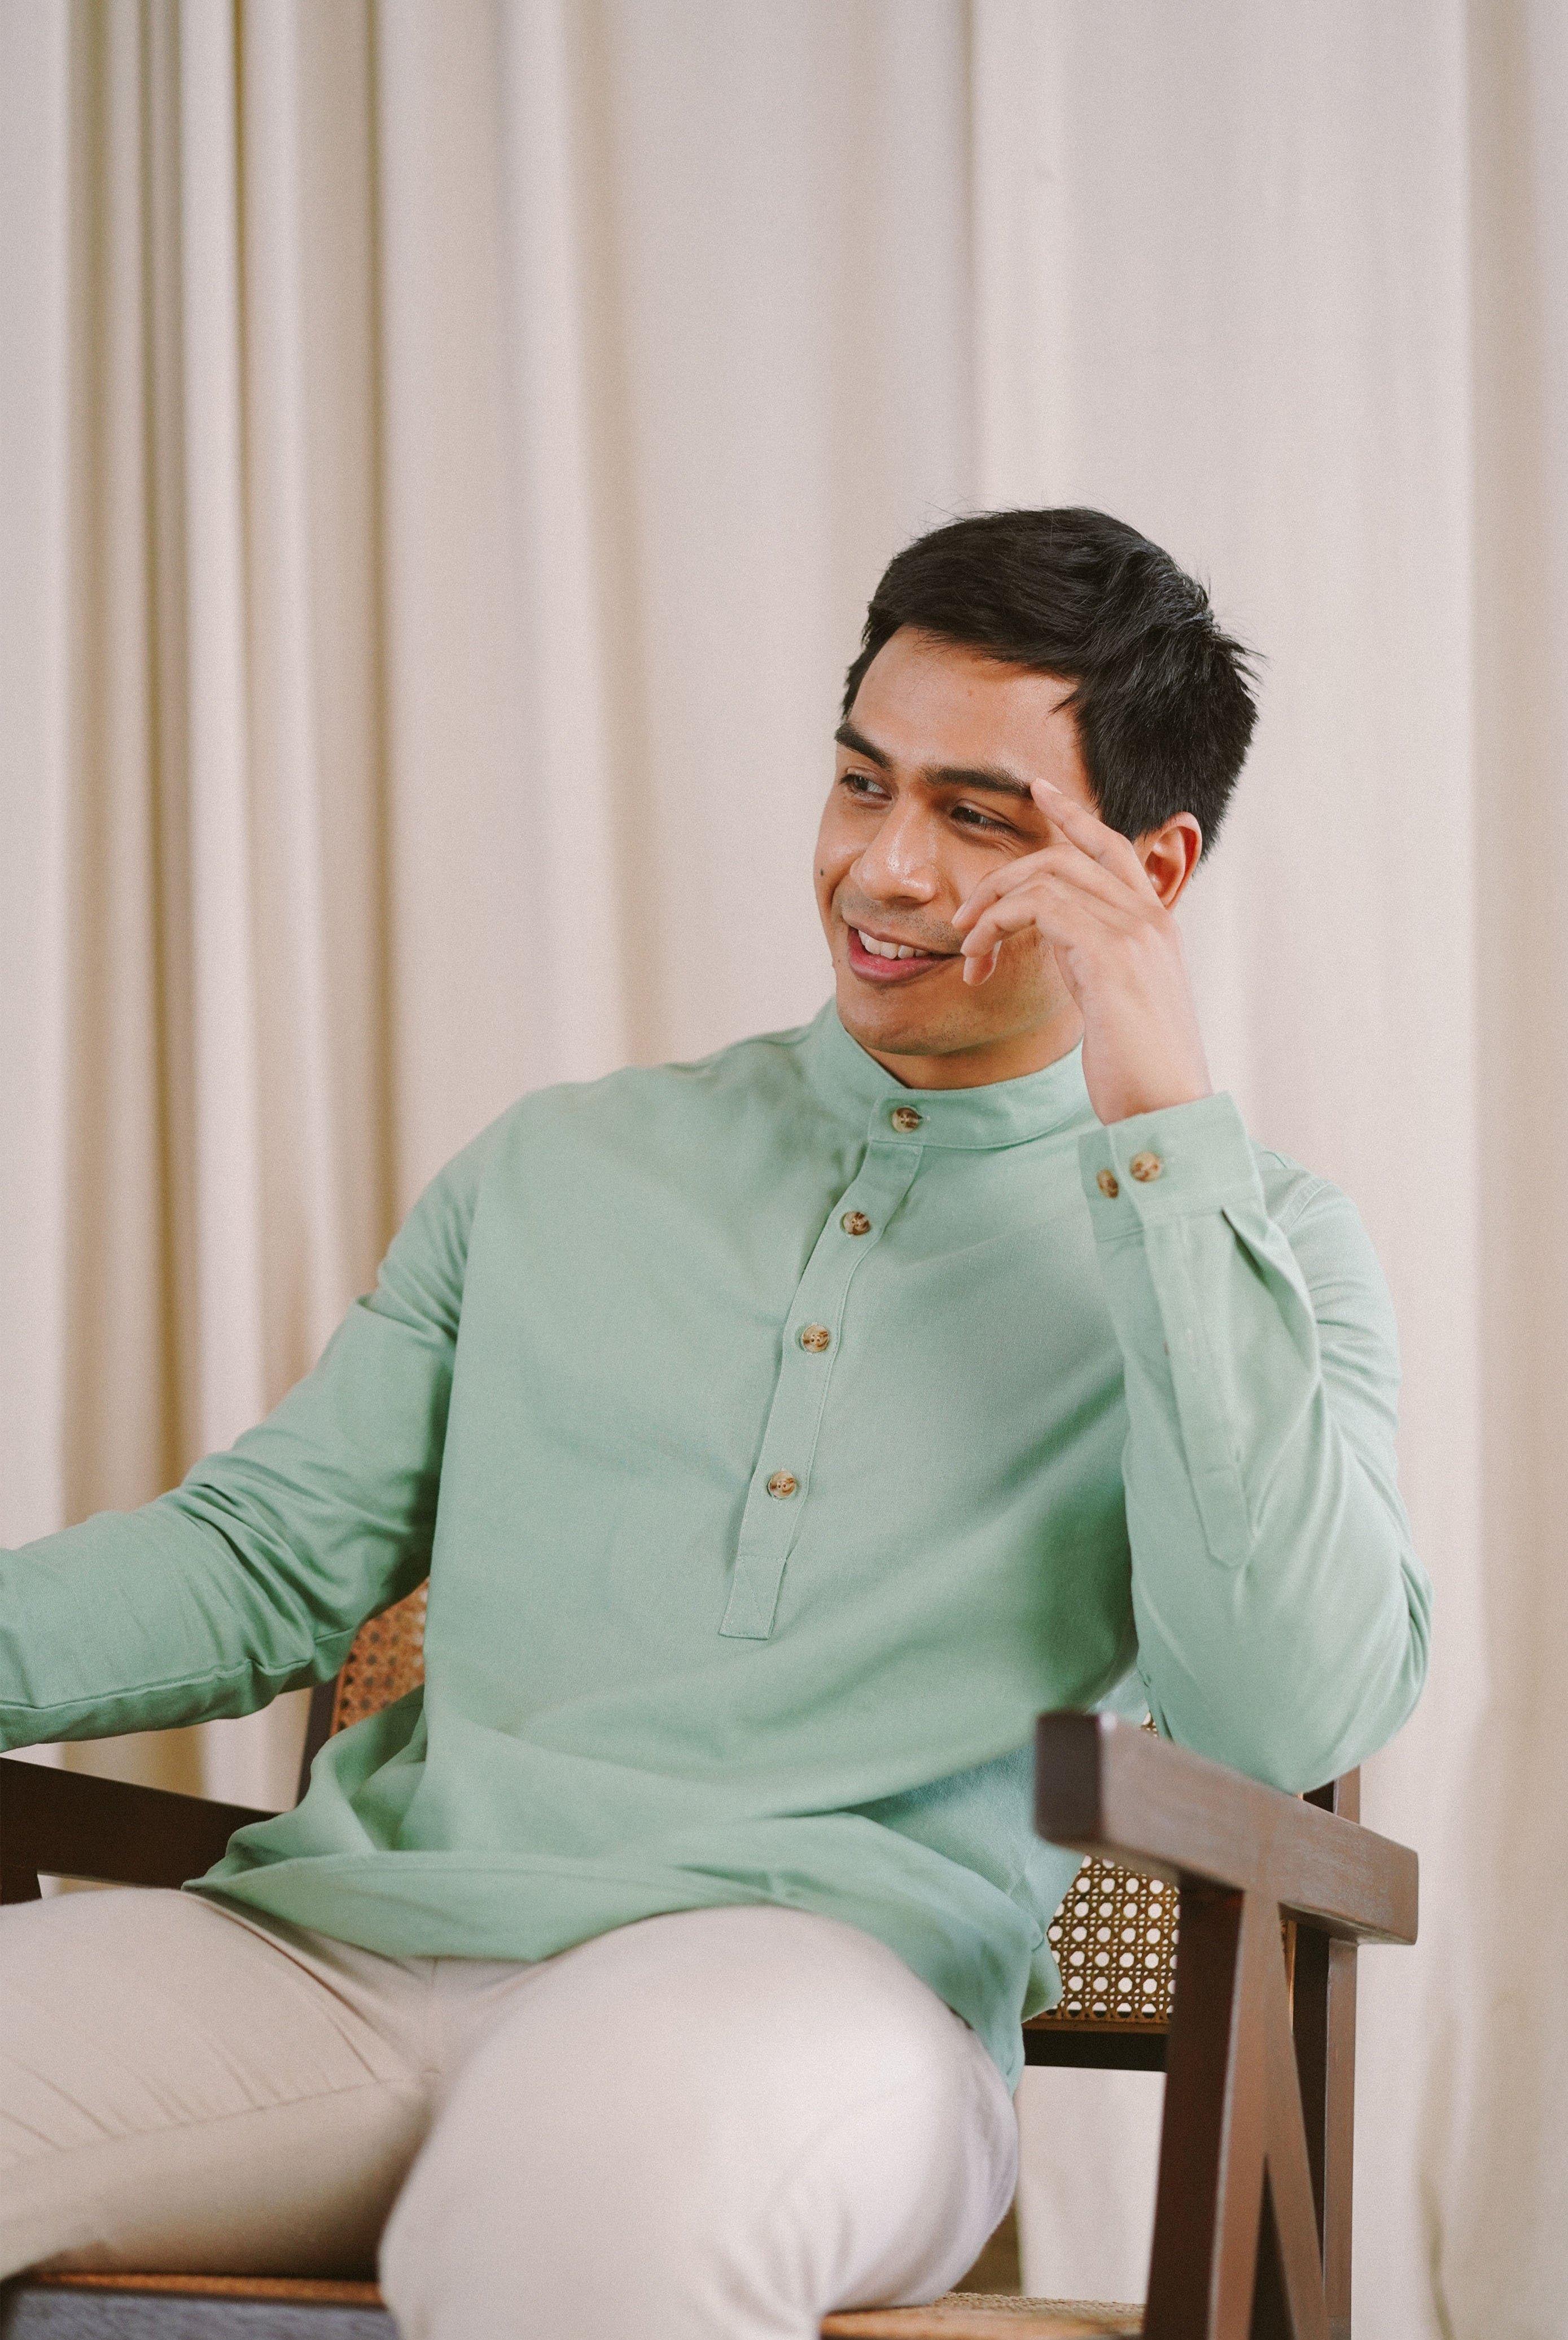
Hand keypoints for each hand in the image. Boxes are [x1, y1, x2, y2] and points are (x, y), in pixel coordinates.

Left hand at [950, 779, 1211, 1125]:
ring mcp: (1133, 932)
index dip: (1074, 815)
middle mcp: (1149, 918)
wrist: (1169, 1111)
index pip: (1113, 847)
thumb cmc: (1139, 1069)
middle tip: (963, 916)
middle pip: (1067, 855)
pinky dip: (996, 926)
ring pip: (1046, 877)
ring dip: (991, 907)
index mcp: (1154, 925)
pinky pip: (1038, 908)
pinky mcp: (1110, 954)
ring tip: (966, 948)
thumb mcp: (1114, 1001)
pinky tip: (979, 961)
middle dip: (1004, 876)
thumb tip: (1060, 943)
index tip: (1038, 789)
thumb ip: (1093, 961)